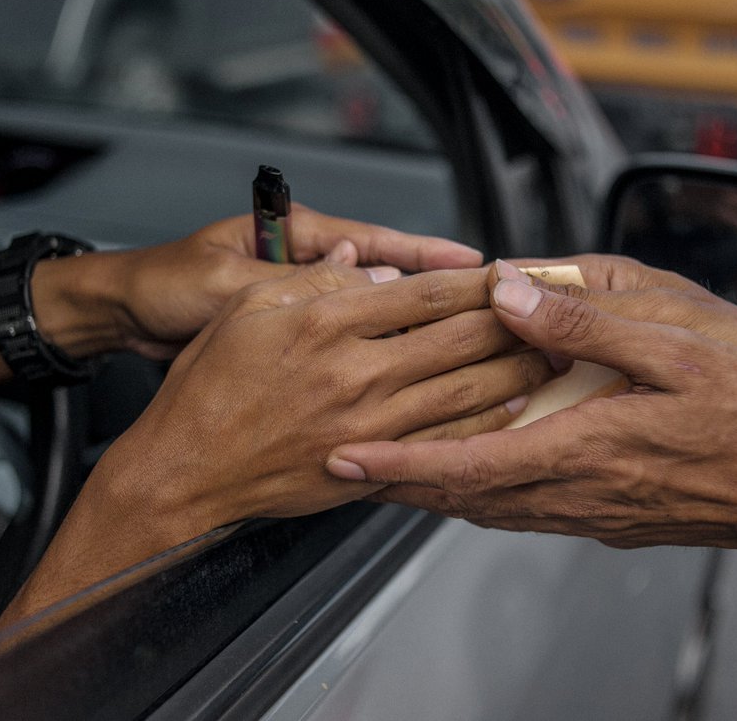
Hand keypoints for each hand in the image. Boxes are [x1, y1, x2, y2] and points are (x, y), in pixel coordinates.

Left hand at [34, 206, 482, 359]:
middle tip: (491, 309)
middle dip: (441, 294)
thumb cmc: (165, 284)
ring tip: (465, 346)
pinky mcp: (292, 340)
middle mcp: (310, 272)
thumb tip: (372, 286)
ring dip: (416, 329)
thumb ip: (297, 286)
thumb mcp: (231, 286)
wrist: (122, 318)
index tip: (476, 267)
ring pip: (376, 319)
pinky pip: (348, 346)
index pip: (381, 245)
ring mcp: (303, 308)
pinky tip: (406, 378)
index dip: (431, 258)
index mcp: (300, 241)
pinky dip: (377, 355)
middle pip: (392, 283)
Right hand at [94, 263, 559, 541]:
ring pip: (465, 393)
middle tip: (552, 309)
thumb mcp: (246, 308)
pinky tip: (513, 409)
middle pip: (458, 341)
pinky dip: (485, 423)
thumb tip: (370, 264)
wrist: (184, 472)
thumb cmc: (207, 387)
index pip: (422, 295)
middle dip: (512, 322)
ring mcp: (367, 427)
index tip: (509, 271)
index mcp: (326, 323)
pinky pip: (444, 443)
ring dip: (516, 371)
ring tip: (552, 354)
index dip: (474, 281)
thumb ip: (314, 279)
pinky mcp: (369, 466)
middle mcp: (356, 374)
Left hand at [325, 274, 736, 557]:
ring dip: (437, 491)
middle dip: (399, 483)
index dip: (397, 466)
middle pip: (462, 497)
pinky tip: (477, 475)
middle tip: (346, 465)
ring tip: (394, 470)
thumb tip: (508, 294)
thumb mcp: (674, 352)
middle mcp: (573, 493)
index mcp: (579, 451)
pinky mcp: (606, 519)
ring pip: (489, 509)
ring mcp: (589, 514)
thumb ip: (586, 325)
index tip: (345, 461)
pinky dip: (483, 494)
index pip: (464, 465)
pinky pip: (524, 512)